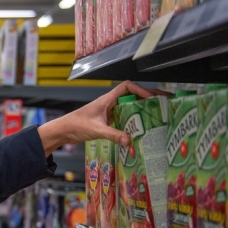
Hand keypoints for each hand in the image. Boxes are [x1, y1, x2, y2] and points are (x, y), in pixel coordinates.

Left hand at [37, 81, 169, 155]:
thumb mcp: (97, 130)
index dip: (140, 90)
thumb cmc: (76, 125)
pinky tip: (142, 127)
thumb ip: (113, 135)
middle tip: (164, 102)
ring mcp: (109, 111)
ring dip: (142, 108)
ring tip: (158, 113)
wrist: (63, 130)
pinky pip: (124, 117)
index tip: (151, 98)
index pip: (127, 87)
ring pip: (129, 106)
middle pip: (132, 95)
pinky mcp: (108, 120)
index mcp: (107, 99)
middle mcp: (110, 103)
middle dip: (148, 97)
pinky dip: (134, 120)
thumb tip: (130, 141)